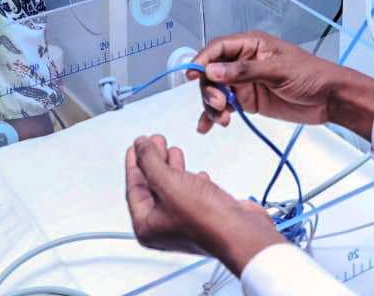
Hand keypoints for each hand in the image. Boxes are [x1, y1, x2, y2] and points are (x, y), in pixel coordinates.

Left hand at [125, 135, 284, 274]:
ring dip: (172, 167)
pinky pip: (190, 194)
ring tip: (172, 149)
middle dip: (154, 160)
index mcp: (147, 226)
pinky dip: (191, 180)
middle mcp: (163, 227)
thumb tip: (141, 145)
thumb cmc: (204, 218)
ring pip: (172, 188)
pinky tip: (198, 174)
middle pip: (152, 186)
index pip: (134, 188)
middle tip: (154, 141)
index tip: (136, 145)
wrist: (239, 231)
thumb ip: (150, 160)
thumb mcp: (167, 181)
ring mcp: (184, 222)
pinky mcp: (203, 216)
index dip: (134, 163)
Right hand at [191, 31, 373, 139]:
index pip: (218, 48)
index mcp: (251, 45)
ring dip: (212, 106)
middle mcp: (243, 62)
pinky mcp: (248, 101)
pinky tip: (206, 127)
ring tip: (222, 120)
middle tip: (220, 105)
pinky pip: (225, 107)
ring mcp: (244, 83)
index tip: (192, 76)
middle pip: (212, 72)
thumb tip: (212, 71)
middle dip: (210, 89)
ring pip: (216, 91)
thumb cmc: (310, 75)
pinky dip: (214, 116)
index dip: (202, 60)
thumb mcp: (278, 70)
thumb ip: (244, 71)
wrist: (330, 99)